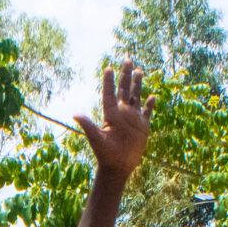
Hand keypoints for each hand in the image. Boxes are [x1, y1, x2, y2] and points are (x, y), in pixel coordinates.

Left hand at [74, 60, 152, 180]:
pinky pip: (147, 112)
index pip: (109, 93)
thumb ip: (88, 125)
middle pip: (124, 89)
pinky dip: (150, 105)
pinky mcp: (142, 126)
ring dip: (137, 84)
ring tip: (138, 70)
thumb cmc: (105, 154)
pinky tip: (152, 96)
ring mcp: (133, 118)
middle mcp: (122, 113)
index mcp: (111, 114)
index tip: (108, 68)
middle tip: (127, 59)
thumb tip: (75, 114)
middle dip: (126, 75)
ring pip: (135, 96)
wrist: (118, 166)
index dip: (109, 81)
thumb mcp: (96, 138)